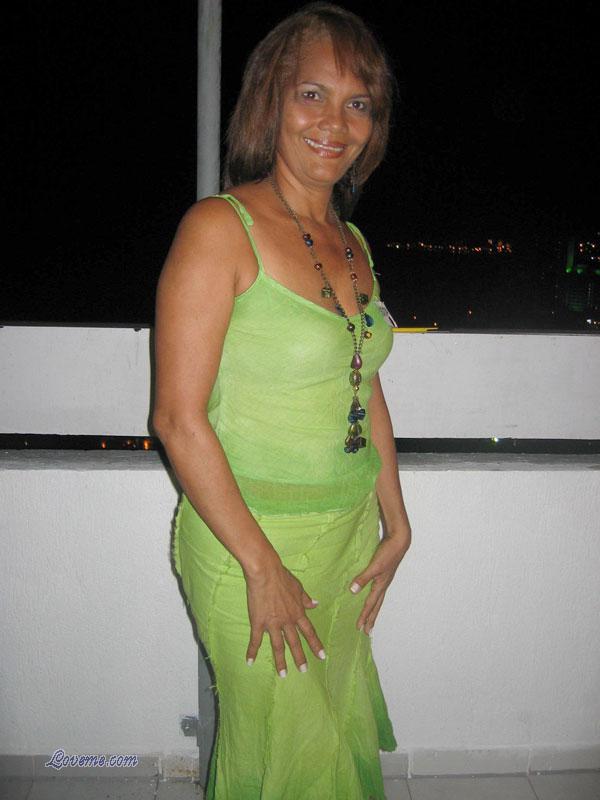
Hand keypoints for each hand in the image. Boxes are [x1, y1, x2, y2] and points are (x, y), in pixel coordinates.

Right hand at [244, 562, 324, 676]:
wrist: (265, 572)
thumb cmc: (282, 576)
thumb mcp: (298, 587)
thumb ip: (306, 598)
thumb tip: (315, 604)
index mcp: (298, 612)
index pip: (309, 632)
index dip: (316, 645)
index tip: (322, 656)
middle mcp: (287, 621)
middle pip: (295, 643)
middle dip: (300, 658)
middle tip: (304, 671)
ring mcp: (273, 623)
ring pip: (278, 646)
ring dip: (281, 661)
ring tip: (283, 674)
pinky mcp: (258, 622)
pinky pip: (255, 640)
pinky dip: (252, 651)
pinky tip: (249, 662)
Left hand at [349, 534, 409, 634]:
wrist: (399, 540)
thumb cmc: (388, 552)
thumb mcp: (375, 566)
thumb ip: (363, 578)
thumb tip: (353, 591)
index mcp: (381, 585)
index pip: (370, 604)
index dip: (364, 616)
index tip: (360, 628)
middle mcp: (383, 584)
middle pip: (376, 606)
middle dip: (371, 618)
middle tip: (367, 631)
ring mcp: (384, 578)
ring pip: (378, 598)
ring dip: (373, 609)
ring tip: (370, 617)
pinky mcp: (384, 572)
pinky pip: (378, 589)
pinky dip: (374, 595)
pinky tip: (371, 593)